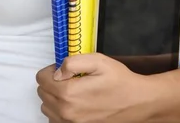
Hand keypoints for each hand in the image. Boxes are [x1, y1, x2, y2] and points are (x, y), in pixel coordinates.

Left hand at [36, 53, 157, 122]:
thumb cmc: (119, 80)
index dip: (50, 70)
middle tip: (70, 78)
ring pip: (47, 108)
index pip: (41, 79)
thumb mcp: (97, 61)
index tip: (64, 69)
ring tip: (73, 90)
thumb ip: (72, 63)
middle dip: (52, 82)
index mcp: (69, 93)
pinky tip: (74, 103)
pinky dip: (60, 111)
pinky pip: (56, 120)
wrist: (138, 103)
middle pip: (42, 93)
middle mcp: (67, 112)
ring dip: (54, 97)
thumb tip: (57, 72)